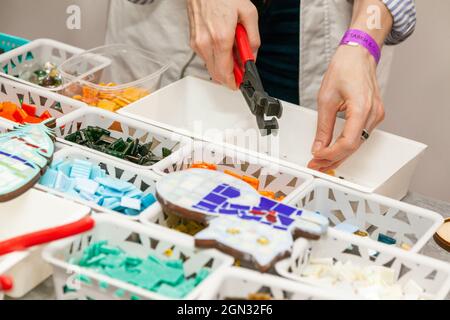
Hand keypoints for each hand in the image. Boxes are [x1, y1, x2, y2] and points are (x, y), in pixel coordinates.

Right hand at [187, 0, 259, 88]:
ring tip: (233, 52)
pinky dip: (216, 57)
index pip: (225, 72)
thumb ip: (253, 39)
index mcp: (221, 38)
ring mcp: (197, 43)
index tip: (240, 83)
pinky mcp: (193, 41)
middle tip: (240, 71)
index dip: (234, 82)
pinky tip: (223, 46)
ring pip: (211, 67)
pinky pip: (206, 57)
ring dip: (222, 66)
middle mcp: (206, 43)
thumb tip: (252, 56)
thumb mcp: (248, 13)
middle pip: (217, 74)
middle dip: (229, 76)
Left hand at [308, 44, 384, 171]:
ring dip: (339, 153)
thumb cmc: (344, 69)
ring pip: (358, 144)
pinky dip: (347, 144)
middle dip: (333, 158)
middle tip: (316, 164)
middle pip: (353, 147)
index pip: (348, 143)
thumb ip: (323, 127)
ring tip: (322, 160)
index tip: (316, 156)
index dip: (331, 154)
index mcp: (362, 108)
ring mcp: (376, 115)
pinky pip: (360, 136)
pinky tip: (335, 149)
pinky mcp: (374, 115)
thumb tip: (318, 146)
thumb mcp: (326, 99)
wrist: (358, 55)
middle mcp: (373, 114)